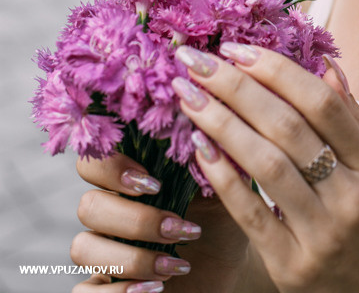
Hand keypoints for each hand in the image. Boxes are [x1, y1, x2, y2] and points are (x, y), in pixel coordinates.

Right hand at [69, 152, 250, 292]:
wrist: (231, 268)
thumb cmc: (221, 218)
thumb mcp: (220, 185)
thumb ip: (203, 156)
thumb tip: (196, 127)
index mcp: (130, 178)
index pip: (94, 161)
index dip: (112, 168)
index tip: (155, 183)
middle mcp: (110, 211)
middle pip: (88, 206)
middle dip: (136, 220)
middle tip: (177, 228)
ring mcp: (103, 251)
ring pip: (82, 248)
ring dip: (131, 259)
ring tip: (175, 266)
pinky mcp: (103, 289)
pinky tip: (154, 290)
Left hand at [171, 45, 358, 292]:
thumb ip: (352, 117)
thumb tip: (325, 64)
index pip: (321, 102)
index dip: (276, 70)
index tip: (237, 48)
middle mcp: (350, 195)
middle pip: (287, 126)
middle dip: (237, 87)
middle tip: (197, 60)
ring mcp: (321, 233)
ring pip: (265, 165)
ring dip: (221, 123)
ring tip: (188, 96)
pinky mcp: (291, 266)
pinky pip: (251, 213)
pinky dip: (223, 177)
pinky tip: (200, 147)